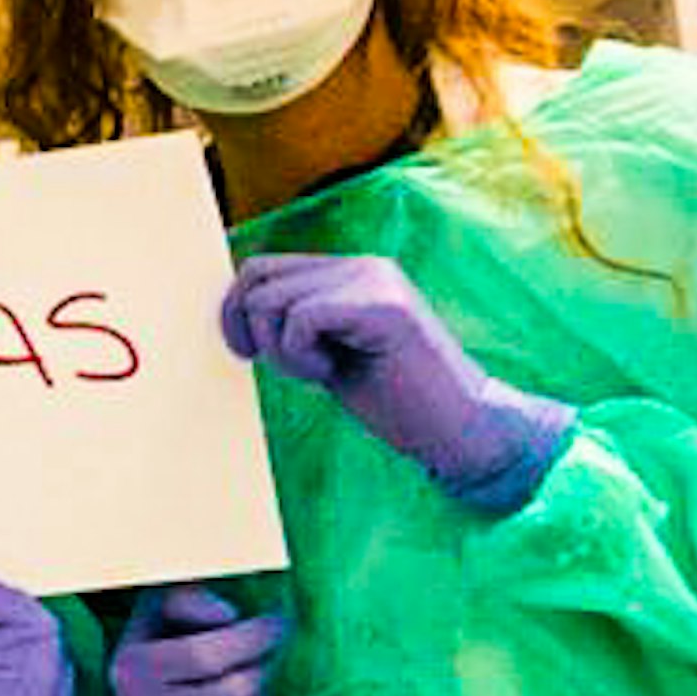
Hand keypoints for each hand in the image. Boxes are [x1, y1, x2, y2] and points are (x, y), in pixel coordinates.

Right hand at [111, 583, 292, 695]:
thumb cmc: (164, 639)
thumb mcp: (166, 607)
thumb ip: (192, 599)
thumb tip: (226, 615)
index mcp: (131, 666)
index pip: (205, 656)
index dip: (252, 637)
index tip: (275, 623)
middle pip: (232, 690)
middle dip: (258, 668)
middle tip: (256, 658)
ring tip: (245, 689)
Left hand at [222, 254, 572, 512]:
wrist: (462, 429)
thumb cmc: (395, 401)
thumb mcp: (328, 353)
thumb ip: (293, 324)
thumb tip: (233, 308)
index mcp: (351, 272)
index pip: (263, 268)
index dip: (235, 310)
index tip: (247, 352)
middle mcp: (363, 265)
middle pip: (256, 275)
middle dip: (248, 327)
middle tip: (286, 367)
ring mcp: (375, 280)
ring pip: (270, 299)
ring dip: (279, 350)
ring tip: (319, 371)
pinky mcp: (384, 305)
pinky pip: (300, 319)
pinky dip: (299, 356)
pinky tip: (332, 372)